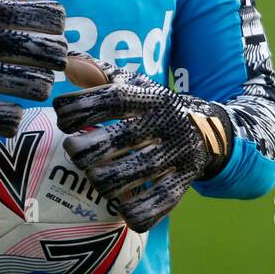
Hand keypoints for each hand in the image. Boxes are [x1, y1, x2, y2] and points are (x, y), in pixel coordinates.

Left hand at [52, 52, 234, 232]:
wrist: (210, 130)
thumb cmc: (155, 107)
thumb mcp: (135, 85)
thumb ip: (100, 75)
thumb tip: (67, 63)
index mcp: (150, 97)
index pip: (111, 99)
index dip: (79, 109)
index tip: (64, 118)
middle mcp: (166, 123)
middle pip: (116, 141)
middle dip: (83, 150)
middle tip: (76, 150)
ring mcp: (177, 155)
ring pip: (130, 176)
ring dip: (101, 181)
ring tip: (95, 175)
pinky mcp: (183, 183)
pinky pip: (154, 205)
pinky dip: (131, 210)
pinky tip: (119, 205)